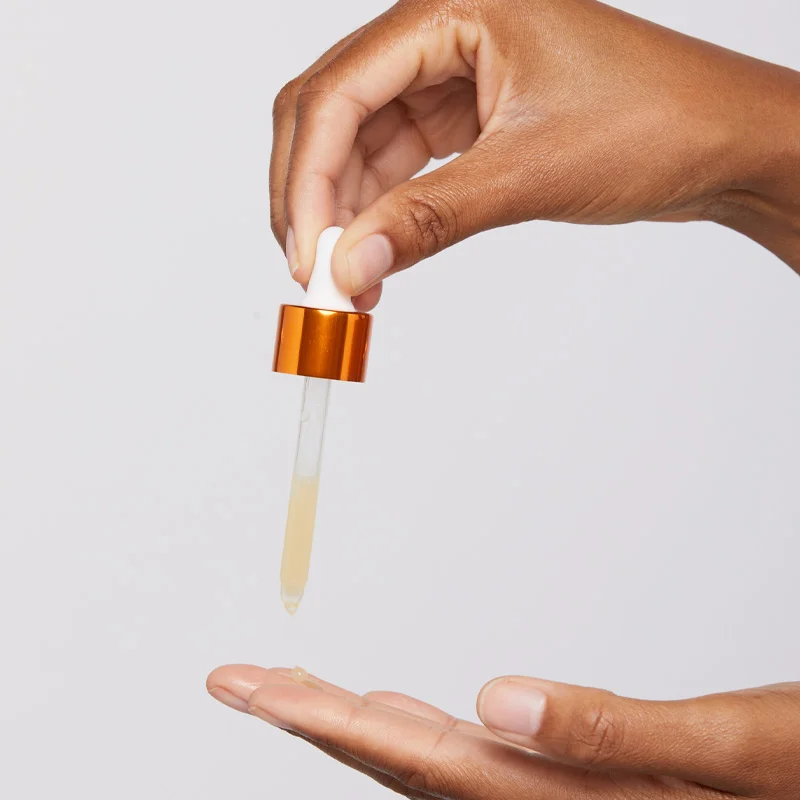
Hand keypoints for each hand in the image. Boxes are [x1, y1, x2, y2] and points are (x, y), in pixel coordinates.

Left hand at [207, 665, 799, 798]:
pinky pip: (463, 760)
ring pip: (421, 761)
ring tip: (288, 692)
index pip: (412, 758)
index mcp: (562, 797)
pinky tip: (392, 717)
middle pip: (395, 762)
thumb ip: (608, 734)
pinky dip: (409, 733)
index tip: (250, 688)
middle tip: (239, 681)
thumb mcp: (722, 753)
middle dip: (308, 719)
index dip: (319, 721)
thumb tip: (498, 701)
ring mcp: (549, 794)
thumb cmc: (787, 780)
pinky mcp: (564, 779)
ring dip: (348, 723)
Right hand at [271, 0, 799, 307]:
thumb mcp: (530, 171)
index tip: (308, 256)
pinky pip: (396, 165)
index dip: (309, 180)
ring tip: (348, 280)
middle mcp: (441, 33)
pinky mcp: (464, 120)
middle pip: (331, 112)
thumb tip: (353, 266)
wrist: (721, 142)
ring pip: (358, 144)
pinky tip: (377, 256)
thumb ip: (430, 219)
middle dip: (313, 196)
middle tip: (312, 272)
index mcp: (452, 6)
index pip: (339, 90)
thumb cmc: (656, 121)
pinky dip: (380, 213)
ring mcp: (449, 78)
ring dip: (343, 213)